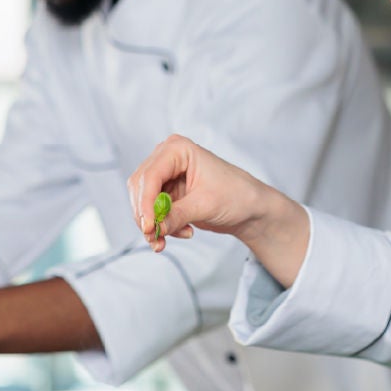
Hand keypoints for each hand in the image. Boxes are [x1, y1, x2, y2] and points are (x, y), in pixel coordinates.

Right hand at [127, 135, 309, 285]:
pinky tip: (184, 232)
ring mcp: (165, 175)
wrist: (249, 207)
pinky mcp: (167, 192)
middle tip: (154, 237)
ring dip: (153, 224)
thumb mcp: (205, 205)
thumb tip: (154, 228)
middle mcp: (167, 158)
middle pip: (140, 188)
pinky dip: (161, 226)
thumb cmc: (236, 195)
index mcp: (178, 149)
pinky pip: (152, 212)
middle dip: (146, 215)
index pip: (151, 175)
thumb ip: (177, 215)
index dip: (145, 202)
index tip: (148, 227)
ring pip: (143, 202)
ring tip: (166, 241)